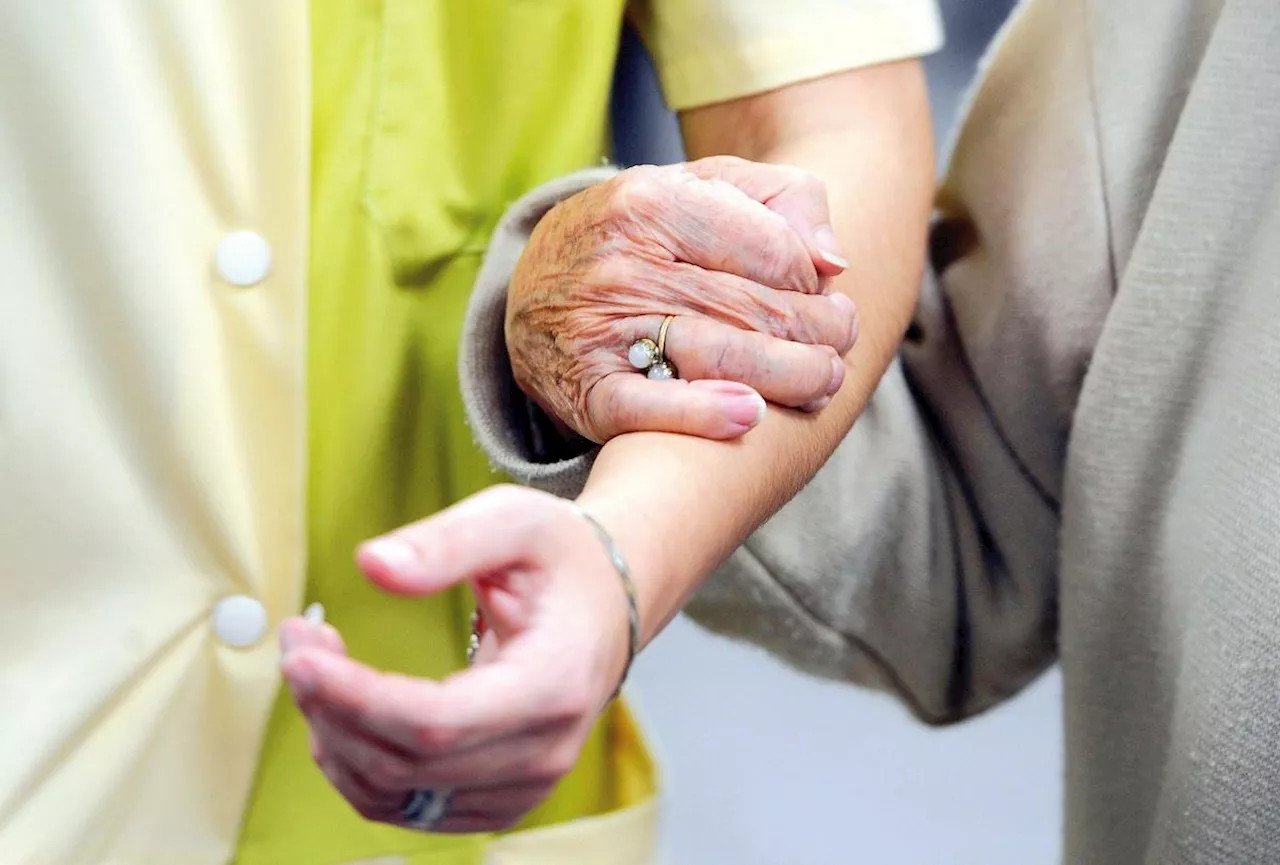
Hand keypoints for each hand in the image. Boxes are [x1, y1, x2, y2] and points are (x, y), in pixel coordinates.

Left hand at [279, 485, 632, 833]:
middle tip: (300, 641)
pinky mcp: (496, 800)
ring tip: (317, 665)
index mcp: (555, 683)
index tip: (303, 656)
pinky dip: (355, 762)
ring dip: (331, 735)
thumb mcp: (515, 521)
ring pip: (393, 793)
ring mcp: (523, 786)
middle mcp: (543, 751)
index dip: (357, 697)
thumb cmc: (562, 560)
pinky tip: (345, 708)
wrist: (604, 605)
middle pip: (406, 761)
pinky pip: (403, 805)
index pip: (439, 722)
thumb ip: (445, 542)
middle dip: (329, 704)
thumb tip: (373, 565)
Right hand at [508, 155, 858, 442]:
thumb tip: (831, 262)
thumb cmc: (641, 235)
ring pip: (721, 356)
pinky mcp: (587, 389)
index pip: (771, 250)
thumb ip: (779, 198)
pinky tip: (752, 415)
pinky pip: (649, 409)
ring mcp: (601, 329)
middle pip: (756, 309)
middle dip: (819, 332)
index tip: (822, 292)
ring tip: (824, 380)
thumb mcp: (699, 186)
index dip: (812, 279)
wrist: (534, 286)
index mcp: (650, 202)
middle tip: (841, 342)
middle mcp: (622, 264)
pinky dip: (704, 414)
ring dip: (792, 376)